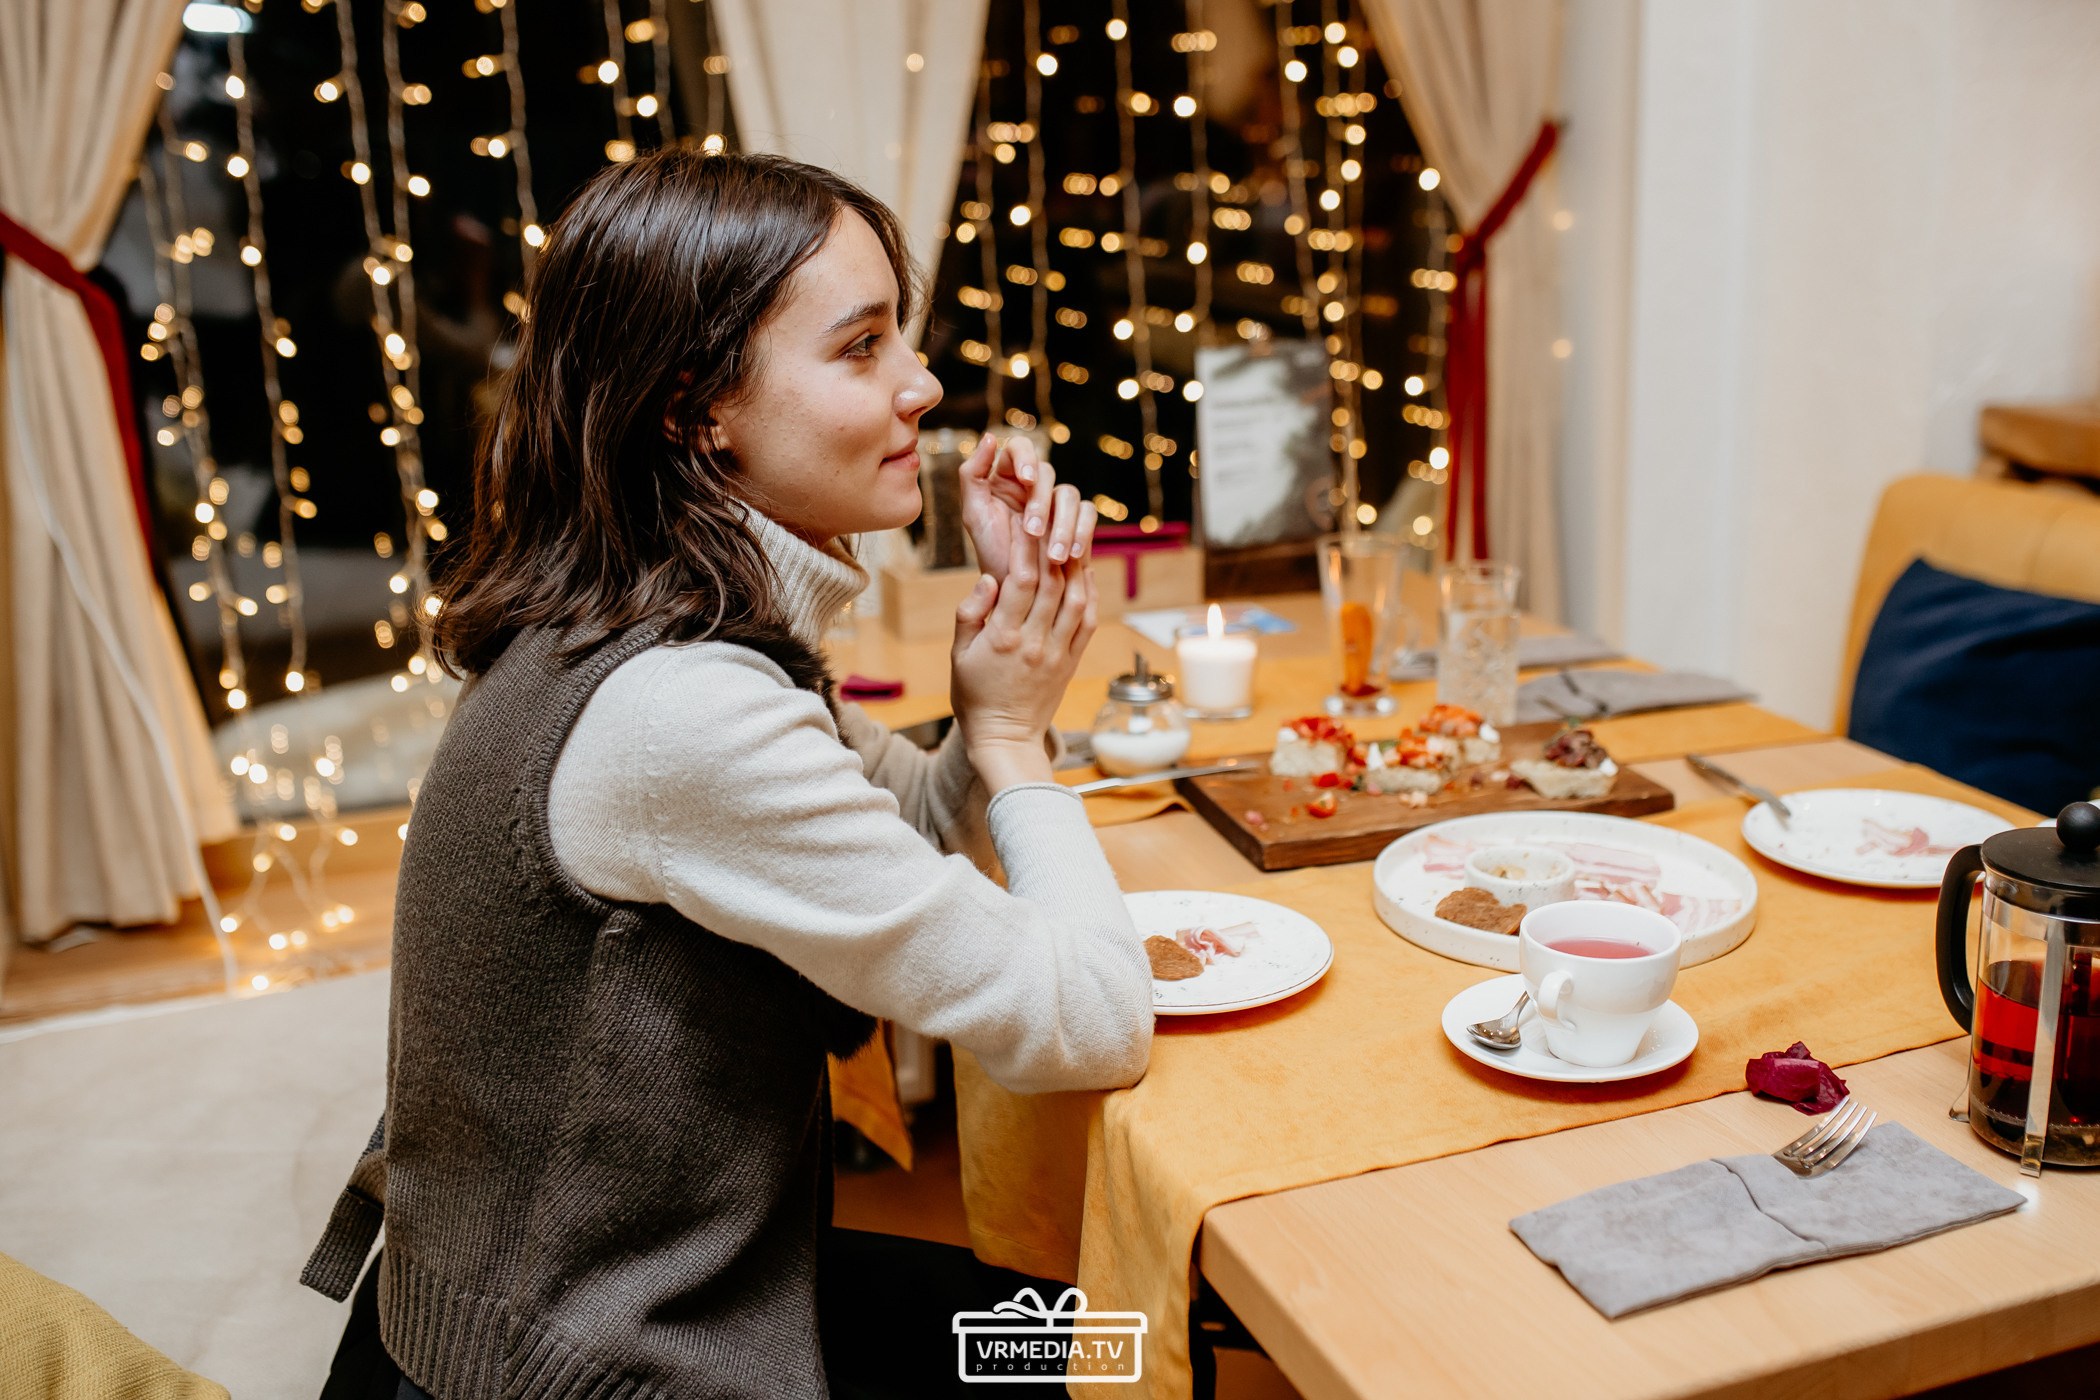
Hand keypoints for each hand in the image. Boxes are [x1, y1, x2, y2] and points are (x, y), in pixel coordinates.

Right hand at [950, 526, 1097, 790]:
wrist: (1006, 738)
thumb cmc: (976, 697)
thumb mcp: (959, 655)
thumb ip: (970, 614)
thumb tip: (986, 579)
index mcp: (1003, 638)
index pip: (1017, 581)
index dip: (1023, 547)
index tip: (1023, 520)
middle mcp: (1035, 641)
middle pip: (1051, 582)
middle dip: (1052, 544)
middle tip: (1053, 514)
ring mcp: (1058, 651)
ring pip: (1076, 597)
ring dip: (1077, 563)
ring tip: (1074, 534)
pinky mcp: (1073, 660)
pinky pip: (1088, 621)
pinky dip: (1091, 591)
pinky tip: (1088, 570)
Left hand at [958, 434, 1098, 579]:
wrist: (1014, 588)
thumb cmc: (991, 550)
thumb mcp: (974, 514)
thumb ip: (972, 474)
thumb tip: (989, 437)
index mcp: (1007, 475)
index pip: (1020, 448)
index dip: (1027, 458)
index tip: (1027, 479)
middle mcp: (1034, 483)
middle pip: (1048, 472)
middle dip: (1041, 503)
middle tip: (1032, 533)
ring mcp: (1057, 500)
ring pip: (1070, 494)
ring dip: (1063, 524)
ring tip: (1053, 556)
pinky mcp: (1077, 518)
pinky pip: (1088, 513)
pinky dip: (1083, 532)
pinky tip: (1072, 554)